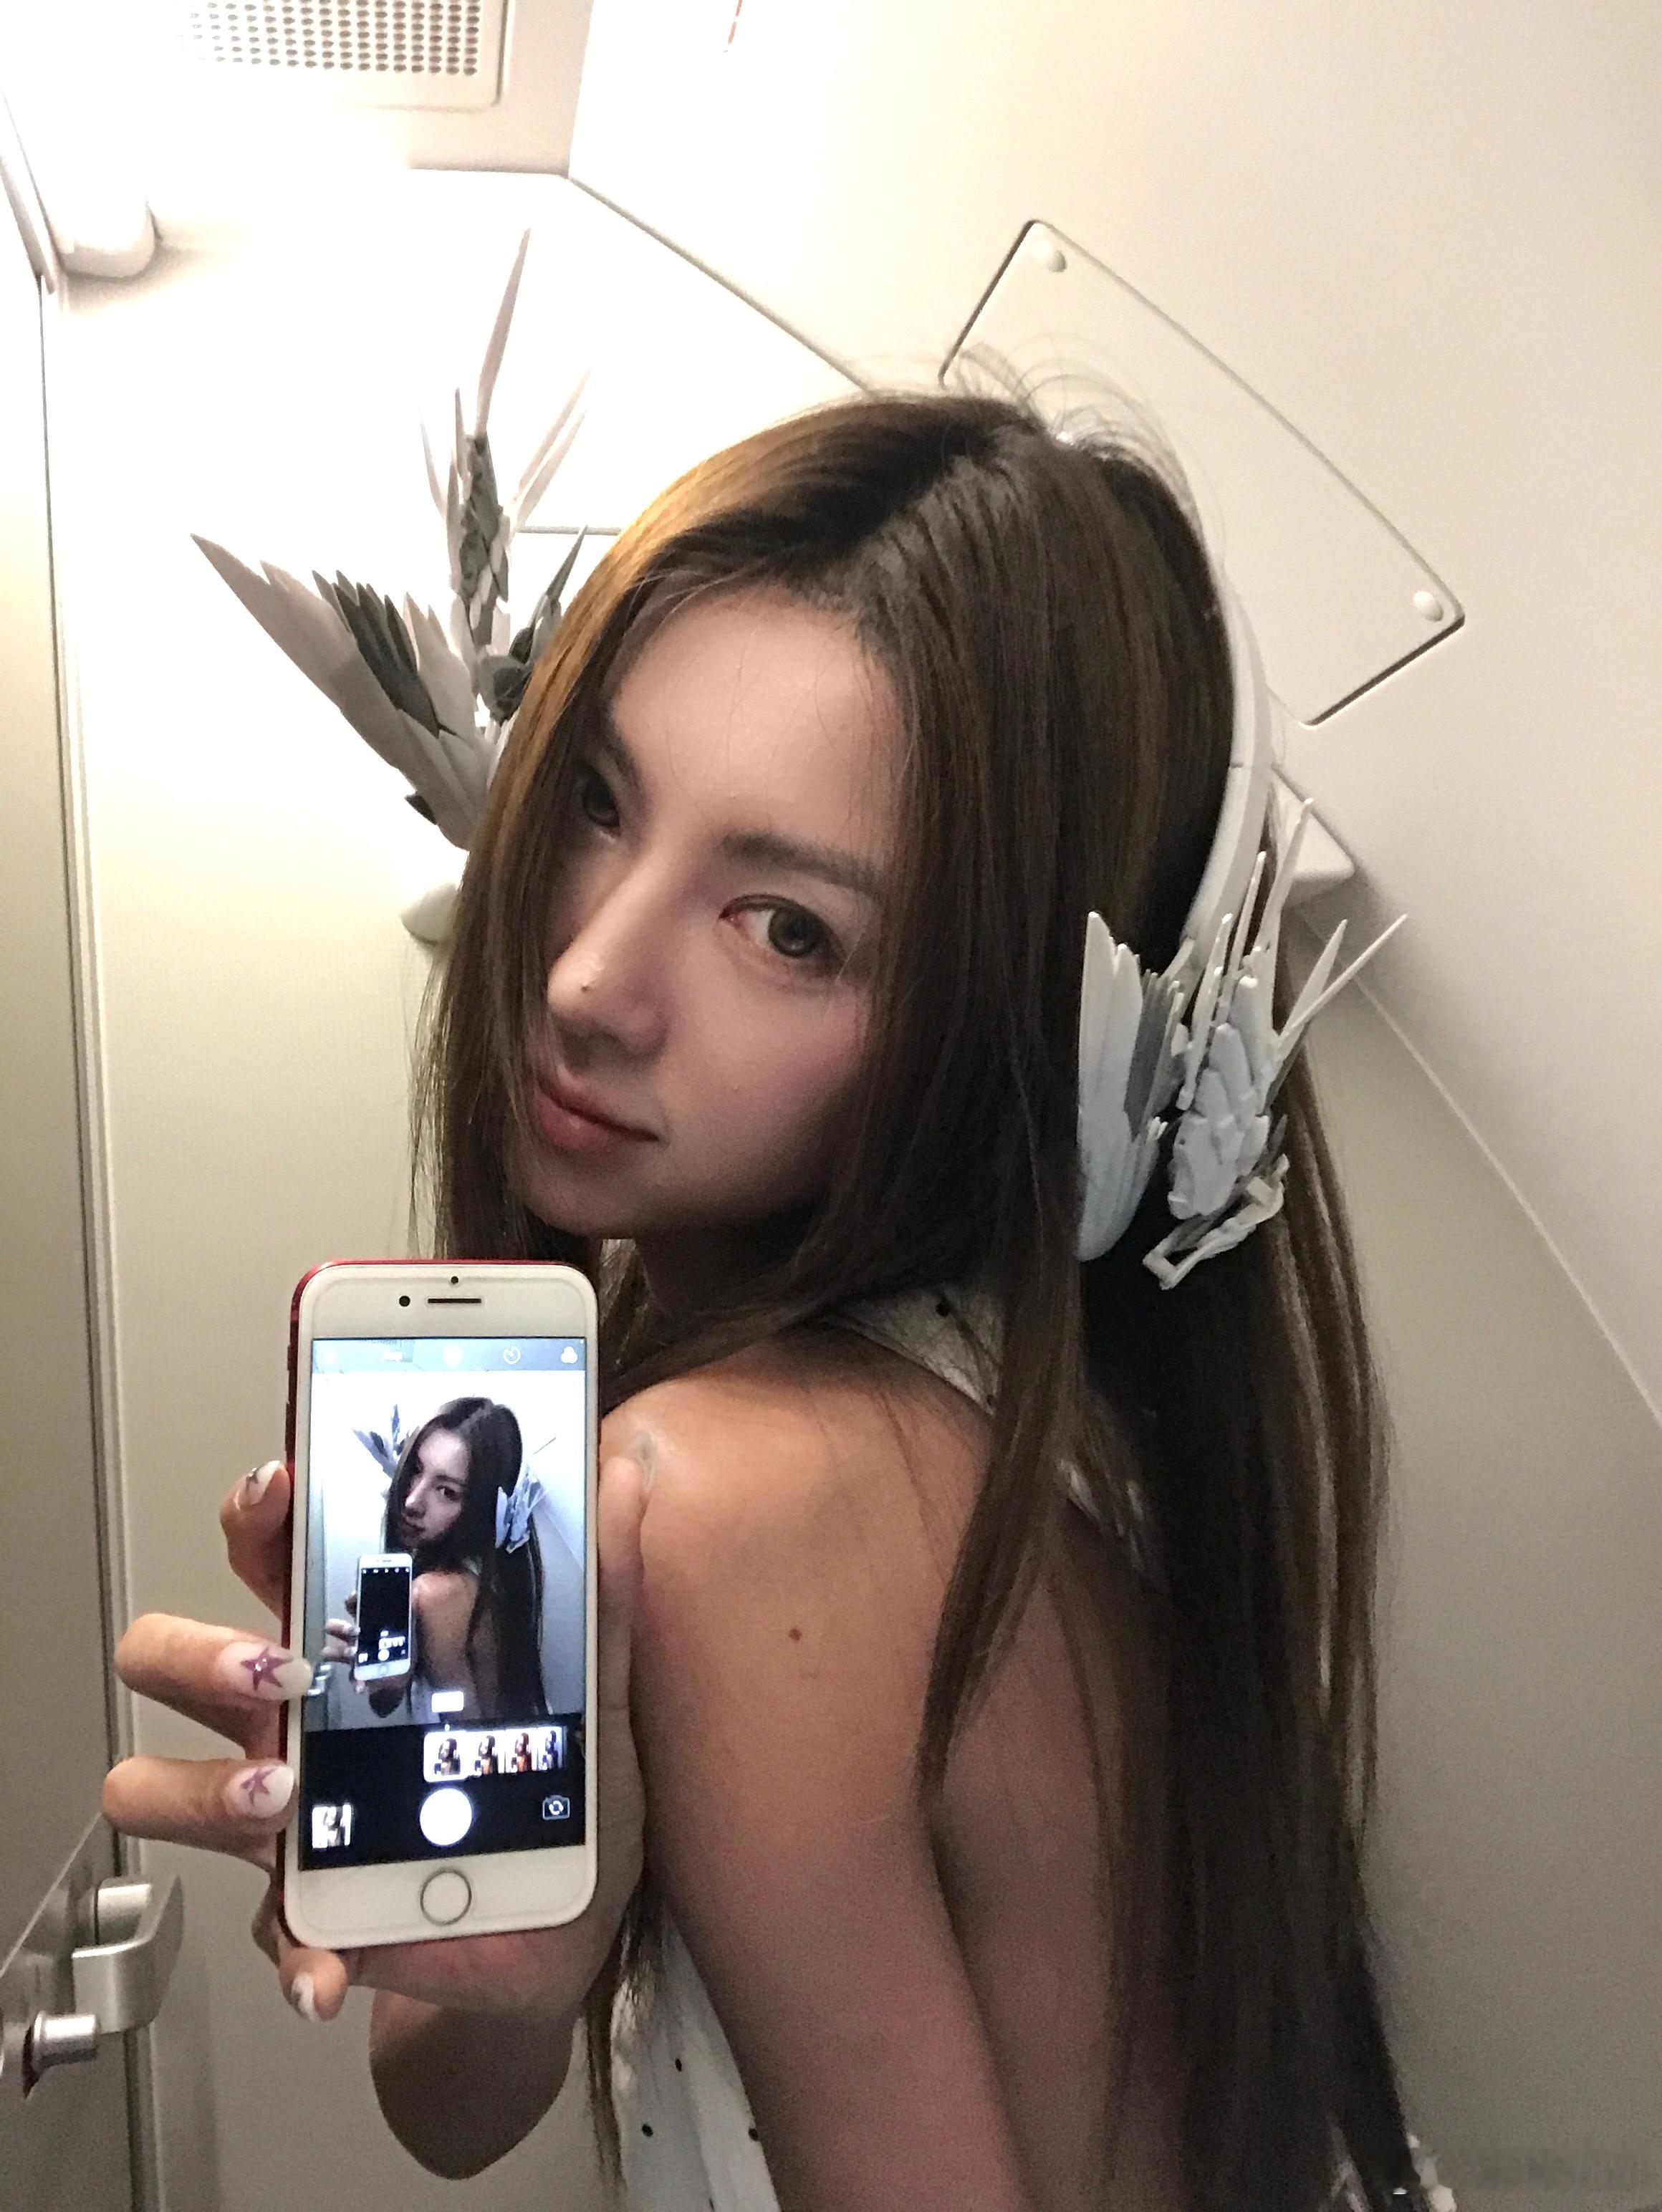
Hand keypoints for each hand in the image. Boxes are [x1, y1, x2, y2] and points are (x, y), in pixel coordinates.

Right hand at [103, 1451, 649, 2027]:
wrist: (561, 1928)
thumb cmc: (554, 1793)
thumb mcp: (595, 1690)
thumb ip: (604, 1591)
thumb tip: (625, 1481)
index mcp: (352, 1650)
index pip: (270, 1558)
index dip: (256, 1514)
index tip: (280, 1486)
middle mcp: (292, 1723)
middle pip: (167, 1657)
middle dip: (202, 1652)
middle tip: (281, 1670)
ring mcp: (284, 1817)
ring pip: (158, 1785)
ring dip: (209, 1788)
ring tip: (286, 1797)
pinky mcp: (305, 1914)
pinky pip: (269, 1932)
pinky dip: (296, 1952)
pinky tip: (330, 1967)